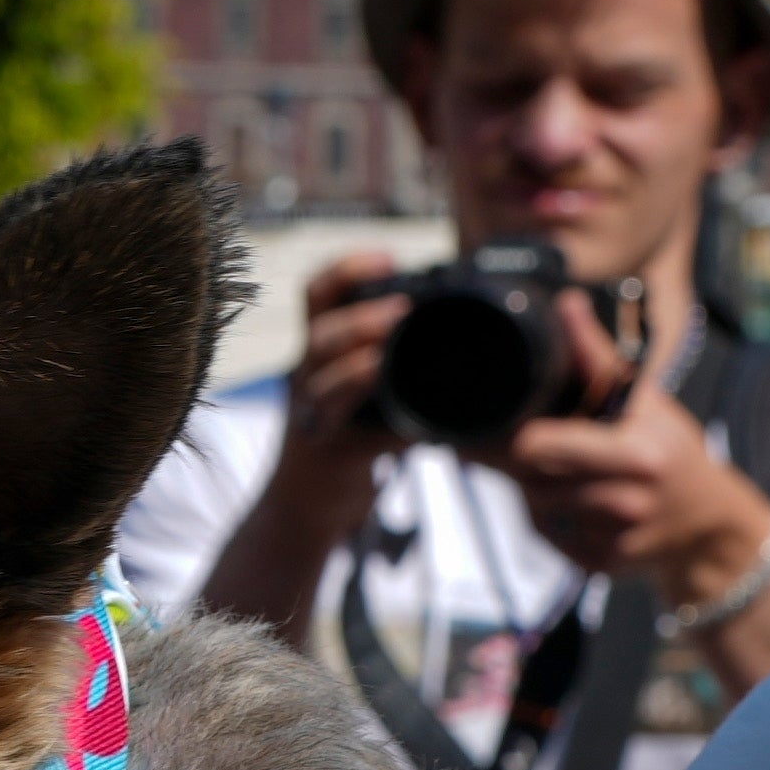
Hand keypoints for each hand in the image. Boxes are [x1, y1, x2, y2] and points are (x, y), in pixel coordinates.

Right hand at [198, 251, 420, 647]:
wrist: (303, 510)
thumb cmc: (342, 449)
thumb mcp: (361, 399)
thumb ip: (397, 373)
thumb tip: (466, 354)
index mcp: (319, 352)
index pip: (317, 293)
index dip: (347, 268)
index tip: (387, 259)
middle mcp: (307, 375)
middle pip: (320, 329)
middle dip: (361, 314)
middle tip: (404, 307)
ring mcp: (311, 412)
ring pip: (325, 372)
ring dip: (361, 355)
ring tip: (394, 344)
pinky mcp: (323, 447)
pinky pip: (343, 420)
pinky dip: (372, 407)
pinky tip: (404, 411)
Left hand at [491, 288, 759, 584]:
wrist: (709, 528)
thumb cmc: (672, 451)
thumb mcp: (647, 401)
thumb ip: (599, 358)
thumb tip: (566, 304)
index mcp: (636, 452)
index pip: (540, 446)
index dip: (506, 434)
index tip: (482, 422)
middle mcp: (624, 499)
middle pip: (527, 475)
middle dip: (509, 457)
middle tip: (495, 440)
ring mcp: (610, 537)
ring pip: (530, 505)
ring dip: (525, 486)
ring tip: (549, 468)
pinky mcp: (597, 564)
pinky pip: (543, 536)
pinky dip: (543, 517)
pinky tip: (566, 502)